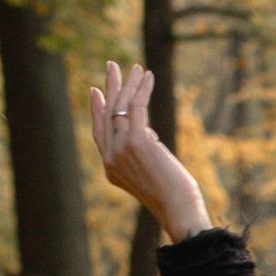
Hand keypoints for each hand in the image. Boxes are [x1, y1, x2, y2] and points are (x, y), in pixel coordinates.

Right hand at [89, 59, 209, 242]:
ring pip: (123, 108)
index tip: (97, 91)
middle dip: (111, 87)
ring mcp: (121, 149)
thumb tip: (147, 131)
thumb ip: (140, 152)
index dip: (97, 110)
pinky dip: (143, 89)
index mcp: (110, 168)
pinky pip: (137, 107)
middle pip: (108, 114)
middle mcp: (111, 157)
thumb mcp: (149, 172)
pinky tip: (148, 76)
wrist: (177, 209)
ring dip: (131, 84)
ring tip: (137, 68)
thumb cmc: (171, 195)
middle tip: (112, 66)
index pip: (98, 132)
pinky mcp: (137, 141)